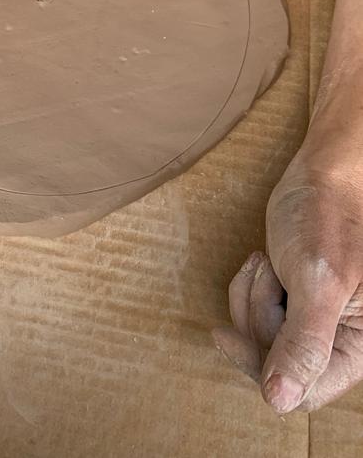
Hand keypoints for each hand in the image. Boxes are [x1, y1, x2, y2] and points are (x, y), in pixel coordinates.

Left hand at [213, 149, 362, 412]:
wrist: (325, 172)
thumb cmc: (330, 216)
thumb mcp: (319, 281)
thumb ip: (304, 343)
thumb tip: (280, 401)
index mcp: (359, 346)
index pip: (303, 391)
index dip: (261, 366)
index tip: (225, 334)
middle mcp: (340, 341)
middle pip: (274, 362)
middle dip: (259, 315)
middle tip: (269, 271)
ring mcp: (314, 322)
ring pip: (260, 337)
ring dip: (253, 296)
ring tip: (269, 260)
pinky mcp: (294, 302)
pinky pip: (255, 313)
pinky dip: (250, 286)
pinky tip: (264, 259)